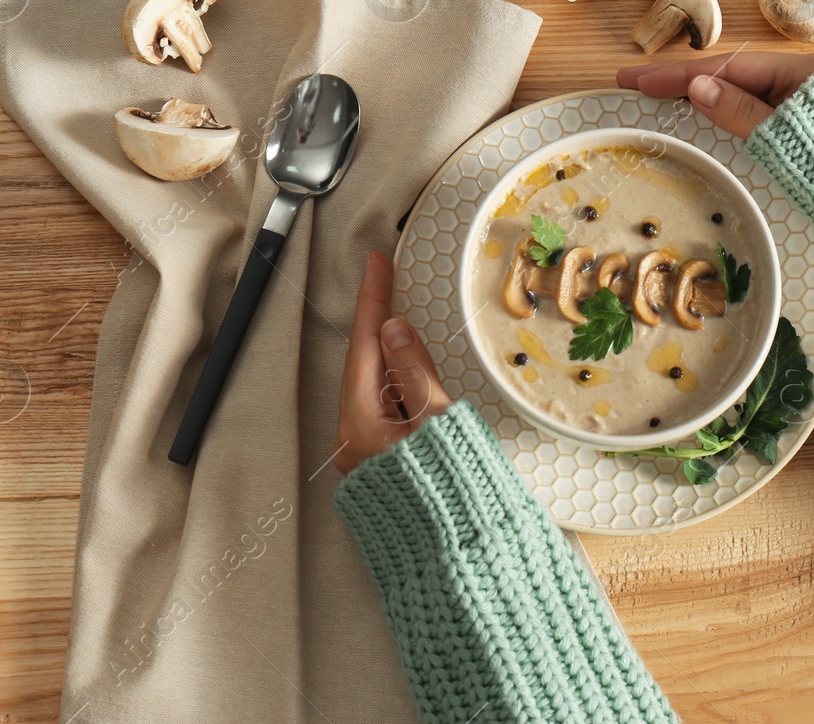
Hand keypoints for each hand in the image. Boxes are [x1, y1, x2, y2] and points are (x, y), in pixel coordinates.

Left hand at [334, 250, 451, 473]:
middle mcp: (353, 438)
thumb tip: (393, 329)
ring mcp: (365, 453)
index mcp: (360, 423)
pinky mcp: (382, 462)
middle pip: (366, 366)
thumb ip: (414, 370)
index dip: (373, 299)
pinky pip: (387, 410)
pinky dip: (400, 385)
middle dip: (380, 325)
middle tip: (387, 278)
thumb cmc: (451, 487)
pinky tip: (414, 374)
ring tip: (408, 325)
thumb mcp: (436, 420)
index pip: (366, 346)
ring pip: (377, 388)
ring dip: (393, 357)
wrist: (460, 552)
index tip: (376, 262)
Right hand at [616, 50, 813, 137]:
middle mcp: (806, 78)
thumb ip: (742, 112)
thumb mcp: (788, 138)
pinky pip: (759, 107)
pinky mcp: (808, 124)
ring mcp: (807, 101)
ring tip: (658, 94)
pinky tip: (701, 110)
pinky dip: (727, 110)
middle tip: (635, 83)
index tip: (638, 79)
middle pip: (734, 74)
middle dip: (684, 79)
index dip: (681, 74)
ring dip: (702, 93)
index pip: (731, 67)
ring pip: (745, 90)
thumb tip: (697, 87)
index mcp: (806, 71)